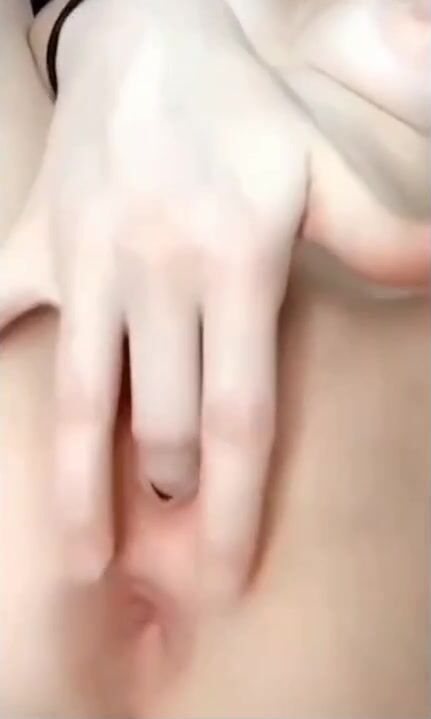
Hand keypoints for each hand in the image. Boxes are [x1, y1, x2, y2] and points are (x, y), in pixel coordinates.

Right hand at [0, 0, 306, 595]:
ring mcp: (86, 263)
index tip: (224, 576)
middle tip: (171, 527)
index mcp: (234, 266)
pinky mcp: (34, 244)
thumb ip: (380, 235)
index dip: (233, 509)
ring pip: (82, 396)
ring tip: (83, 556)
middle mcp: (155, 275)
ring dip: (80, 486)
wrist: (148, 43)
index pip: (240, 418)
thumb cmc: (239, 113)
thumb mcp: (321, 168)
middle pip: (163, 421)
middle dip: (171, 491)